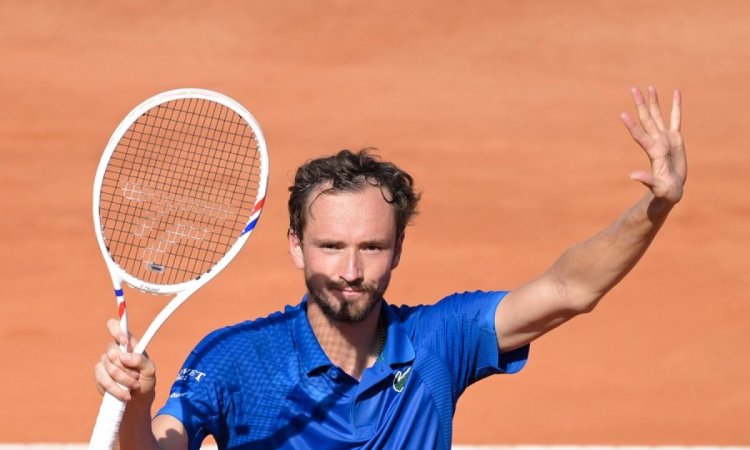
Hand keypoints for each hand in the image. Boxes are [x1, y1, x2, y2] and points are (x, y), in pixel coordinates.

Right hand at [94, 319, 155, 404]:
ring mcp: (105, 362)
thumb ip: (141, 360)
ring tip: (134, 386)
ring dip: (124, 380)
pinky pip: (104, 379)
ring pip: (110, 368)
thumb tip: (125, 356)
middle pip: (112, 351)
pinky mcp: (99, 375)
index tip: (124, 341)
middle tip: (136, 376)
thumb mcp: (150, 370)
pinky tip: (125, 394)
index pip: (115, 326)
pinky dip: (116, 388)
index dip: (117, 330)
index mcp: (128, 344)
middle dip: (126, 367)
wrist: (137, 400)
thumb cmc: (145, 380)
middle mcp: (115, 350)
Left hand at [621, 86, 686, 204]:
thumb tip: (632, 176)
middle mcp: (657, 142)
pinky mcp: (676, 139)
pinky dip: (676, 106)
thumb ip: (647, 180)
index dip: (632, 126)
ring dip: (653, 102)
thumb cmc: (664, 192)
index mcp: (654, 152)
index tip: (623, 114)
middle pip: (647, 119)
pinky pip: (676, 119)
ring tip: (649, 87)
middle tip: (633, 89)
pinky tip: (675, 93)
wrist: (671, 191)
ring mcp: (666, 138)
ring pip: (658, 116)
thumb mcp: (657, 187)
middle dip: (640, 104)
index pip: (640, 136)